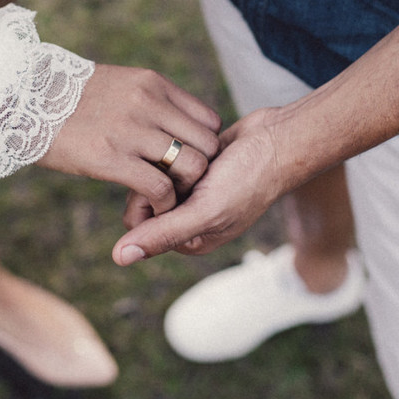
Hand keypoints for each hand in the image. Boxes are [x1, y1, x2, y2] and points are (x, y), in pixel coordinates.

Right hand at [38, 64, 220, 213]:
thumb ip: (148, 102)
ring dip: (185, 190)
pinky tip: (152, 208)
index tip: (188, 163)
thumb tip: (170, 127)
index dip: (204, 148)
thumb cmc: (65, 98)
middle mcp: (148, 103)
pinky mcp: (110, 157)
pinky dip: (163, 204)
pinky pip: (160, 188)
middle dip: (201, 171)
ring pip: (191, 166)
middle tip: (182, 187)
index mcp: (152, 84)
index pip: (209, 121)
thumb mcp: (116, 84)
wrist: (19, 99)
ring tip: (169, 199)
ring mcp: (131, 130)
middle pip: (207, 145)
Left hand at [111, 107, 295, 265]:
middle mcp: (188, 217)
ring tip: (204, 161)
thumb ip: (162, 234)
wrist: (279, 140)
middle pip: (144, 196)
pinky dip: (182, 149)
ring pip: (154, 173)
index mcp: (189, 239)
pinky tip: (203, 147)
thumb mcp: (205, 212)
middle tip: (193, 173)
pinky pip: (170, 156)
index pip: (139, 223)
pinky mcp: (196, 164)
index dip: (148, 202)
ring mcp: (192, 190)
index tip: (174, 189)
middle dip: (161, 179)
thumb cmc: (249, 180)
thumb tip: (119, 258)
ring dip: (172, 161)